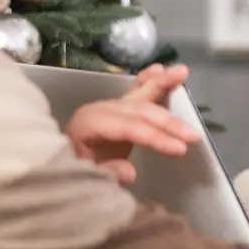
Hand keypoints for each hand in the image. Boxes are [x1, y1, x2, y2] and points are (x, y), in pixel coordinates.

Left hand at [64, 63, 199, 183]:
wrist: (56, 169)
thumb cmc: (68, 174)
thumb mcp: (81, 179)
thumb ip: (104, 174)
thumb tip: (129, 171)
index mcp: (88, 124)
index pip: (128, 128)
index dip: (155, 137)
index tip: (180, 149)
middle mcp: (100, 110)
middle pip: (139, 111)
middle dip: (167, 121)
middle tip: (192, 135)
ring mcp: (109, 108)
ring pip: (140, 95)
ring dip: (163, 84)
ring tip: (182, 72)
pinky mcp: (118, 110)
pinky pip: (136, 92)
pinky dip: (150, 80)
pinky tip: (160, 69)